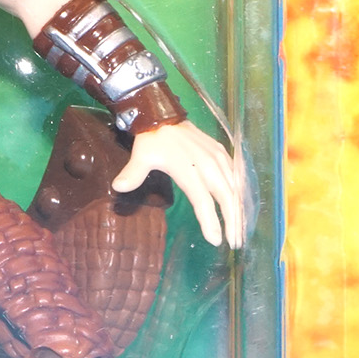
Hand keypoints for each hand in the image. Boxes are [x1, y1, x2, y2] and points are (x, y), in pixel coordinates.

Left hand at [113, 121, 246, 249]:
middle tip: (235, 242)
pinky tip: (240, 206)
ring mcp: (219, 158)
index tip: (215, 240)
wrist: (165, 114)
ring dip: (239, 210)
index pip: (203, 201)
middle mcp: (209, 165)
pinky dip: (240, 192)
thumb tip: (118, 187)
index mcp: (189, 169)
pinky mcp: (222, 153)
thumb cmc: (153, 139)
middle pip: (226, 197)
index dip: (210, 221)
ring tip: (240, 231)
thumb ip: (133, 173)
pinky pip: (236, 176)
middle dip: (233, 221)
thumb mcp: (141, 155)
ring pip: (234, 188)